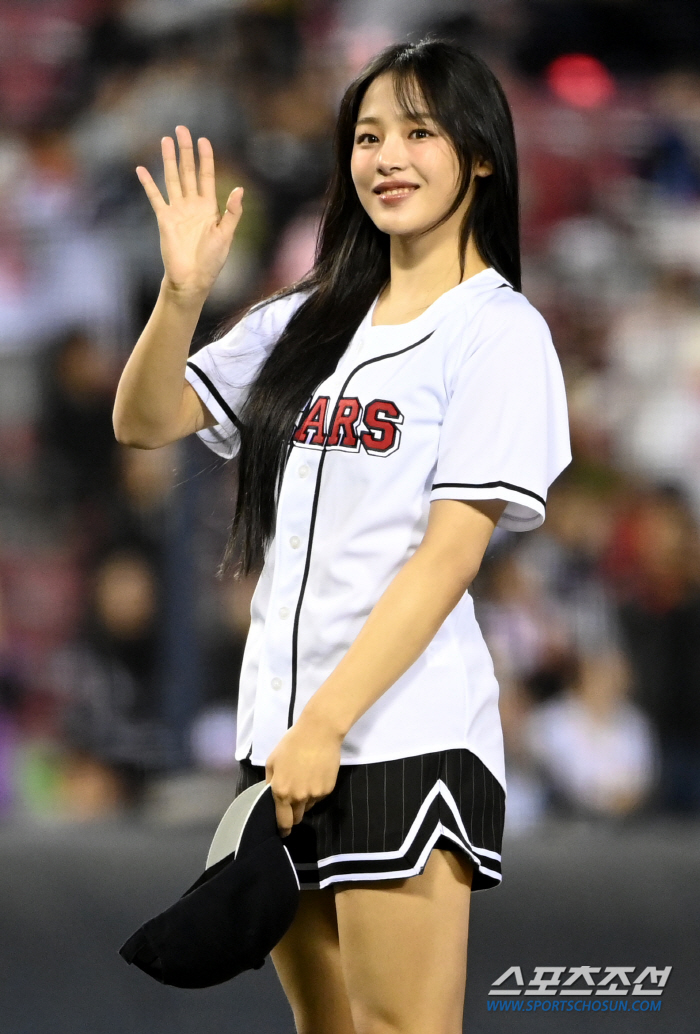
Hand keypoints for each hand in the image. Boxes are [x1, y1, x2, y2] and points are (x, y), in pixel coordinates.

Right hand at [135, 125, 243, 296]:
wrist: (193, 278)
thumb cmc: (212, 260)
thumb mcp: (227, 235)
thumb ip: (233, 212)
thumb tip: (240, 189)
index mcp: (209, 207)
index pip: (207, 176)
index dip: (205, 158)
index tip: (204, 140)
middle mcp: (192, 205)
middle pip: (188, 171)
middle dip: (185, 150)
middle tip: (181, 129)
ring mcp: (177, 210)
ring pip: (172, 179)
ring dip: (168, 159)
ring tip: (165, 140)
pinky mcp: (164, 219)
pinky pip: (155, 197)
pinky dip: (148, 184)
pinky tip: (141, 169)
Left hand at [265, 711, 342, 836]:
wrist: (319, 733)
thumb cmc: (292, 744)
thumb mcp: (273, 760)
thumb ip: (270, 782)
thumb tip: (271, 795)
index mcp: (281, 791)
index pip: (282, 820)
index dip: (282, 829)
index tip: (283, 831)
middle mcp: (298, 797)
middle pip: (296, 818)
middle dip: (293, 814)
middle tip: (292, 803)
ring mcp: (314, 795)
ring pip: (308, 807)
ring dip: (304, 802)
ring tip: (305, 781)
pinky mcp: (328, 790)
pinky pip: (318, 797)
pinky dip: (315, 792)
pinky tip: (315, 776)